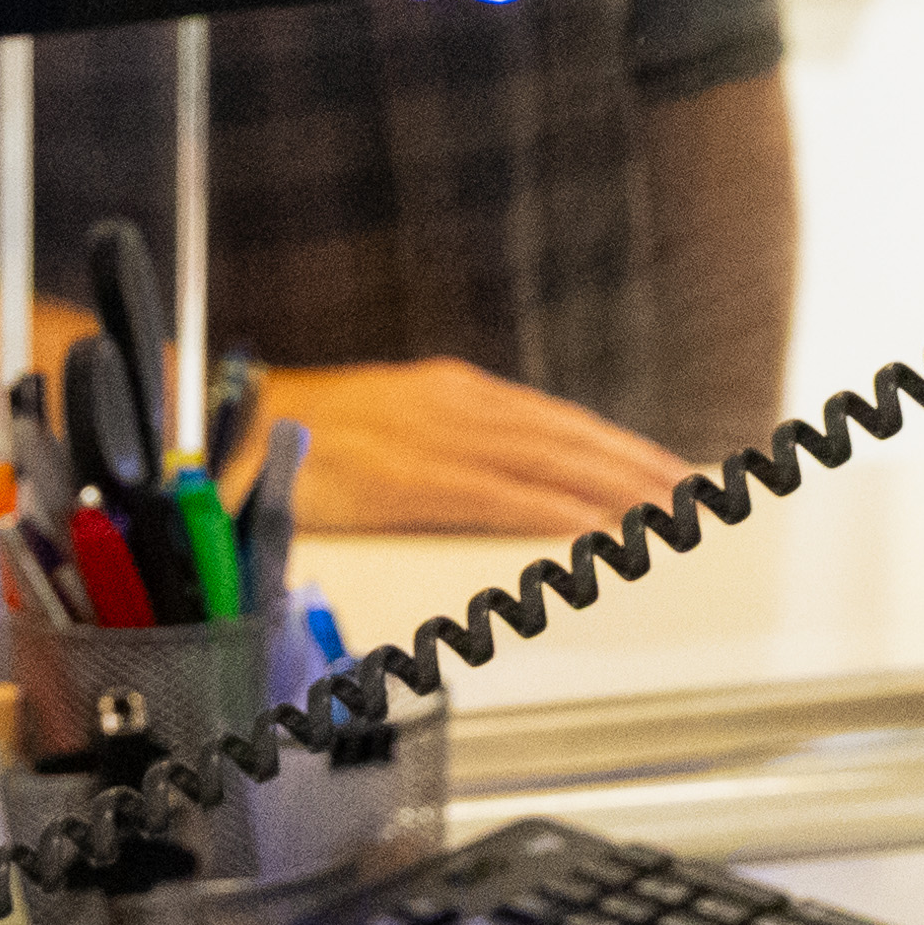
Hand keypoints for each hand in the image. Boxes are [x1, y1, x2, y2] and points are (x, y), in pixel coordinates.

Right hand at [255, 358, 698, 534]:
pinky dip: (546, 511)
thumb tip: (519, 492)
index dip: (624, 446)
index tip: (677, 470)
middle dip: (638, 466)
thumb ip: (455, 456)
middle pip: (568, 437)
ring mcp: (427, 437)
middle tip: (698, 494)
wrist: (226, 430)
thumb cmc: (309, 443)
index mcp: (454, 396)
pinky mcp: (401, 477)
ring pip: (545, 462)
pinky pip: (489, 496)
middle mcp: (451, 407)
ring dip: (613, 487)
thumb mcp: (395, 432)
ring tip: (667, 513)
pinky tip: (588, 528)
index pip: (560, 422)